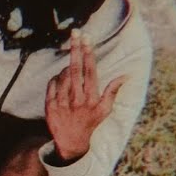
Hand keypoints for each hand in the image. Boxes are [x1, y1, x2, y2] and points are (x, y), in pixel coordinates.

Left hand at [44, 29, 127, 161]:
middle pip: (75, 68)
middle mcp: (76, 100)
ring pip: (63, 75)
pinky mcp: (50, 105)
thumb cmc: (90, 122)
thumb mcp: (105, 109)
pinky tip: (62, 78)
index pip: (90, 71)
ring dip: (67, 65)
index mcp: (91, 98)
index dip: (88, 53)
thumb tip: (126, 75)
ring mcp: (62, 102)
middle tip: (75, 33)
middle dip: (75, 48)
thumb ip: (113, 91)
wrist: (71, 142)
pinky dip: (57, 77)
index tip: (87, 39)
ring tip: (71, 64)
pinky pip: (52, 83)